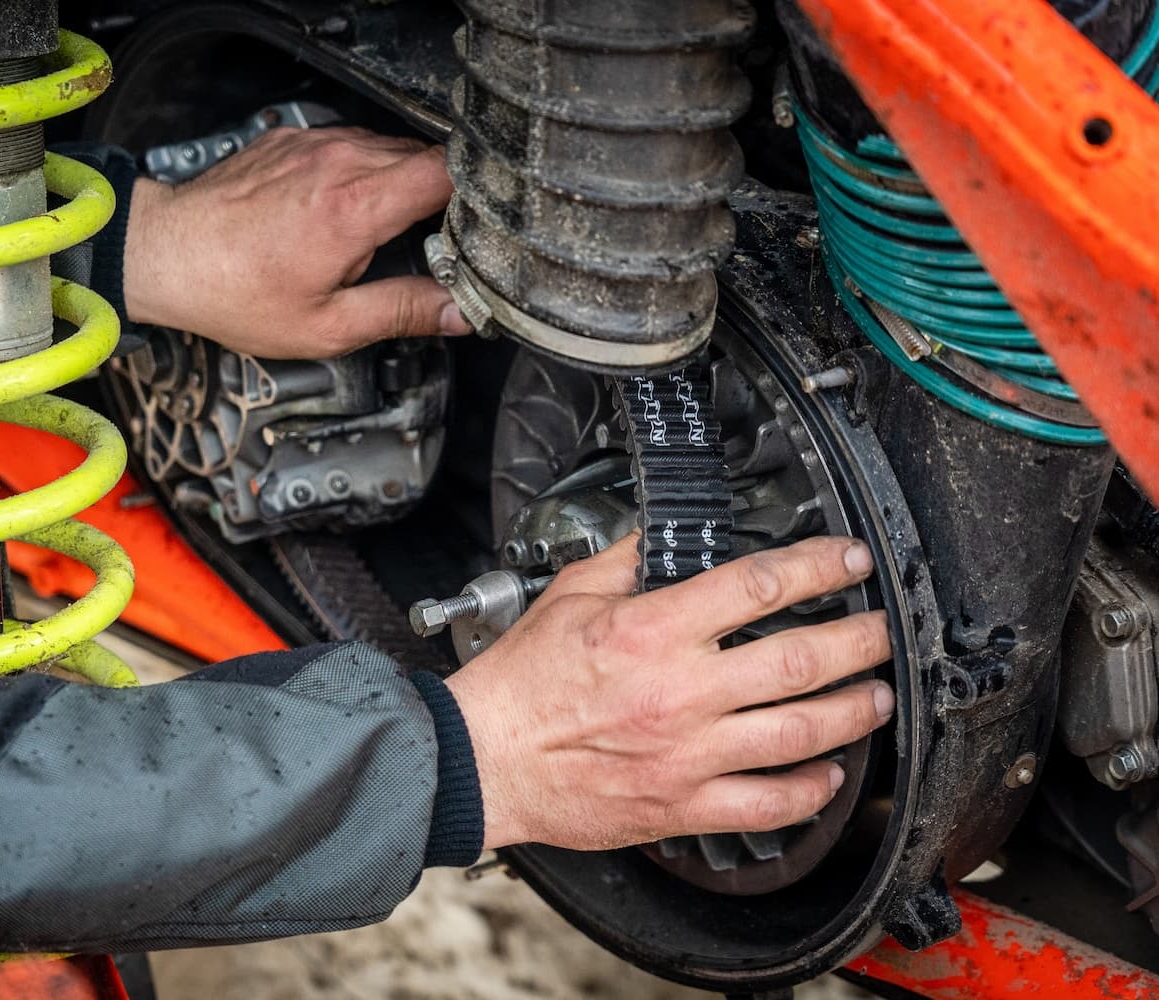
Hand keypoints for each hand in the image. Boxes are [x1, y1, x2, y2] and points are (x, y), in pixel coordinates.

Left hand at [122, 127, 471, 358]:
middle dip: (443, 196)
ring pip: (390, 149)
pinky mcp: (294, 138)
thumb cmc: (235, 293)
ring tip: (386, 230)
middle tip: (439, 241)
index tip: (478, 228)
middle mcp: (338, 161)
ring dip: (401, 184)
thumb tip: (459, 312)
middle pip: (425, 158)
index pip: (446, 172)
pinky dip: (364, 173)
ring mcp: (314, 143)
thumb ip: (403, 312)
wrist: (167, 256)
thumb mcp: (328, 325)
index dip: (475, 198)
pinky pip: (351, 145)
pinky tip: (346, 211)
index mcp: (354, 207)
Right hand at [445, 535, 893, 851]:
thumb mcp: (567, 597)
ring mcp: (689, 754)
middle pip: (801, 659)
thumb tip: (664, 536)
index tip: (845, 560)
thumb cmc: (521, 684)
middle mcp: (681, 692)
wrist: (487, 760)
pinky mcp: (684, 805)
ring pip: (802, 732)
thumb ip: (624, 561)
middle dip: (862, 638)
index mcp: (652, 632)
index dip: (817, 565)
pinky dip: (811, 789)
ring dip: (855, 710)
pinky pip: (769, 803)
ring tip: (878, 695)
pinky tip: (830, 773)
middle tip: (883, 629)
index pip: (758, 586)